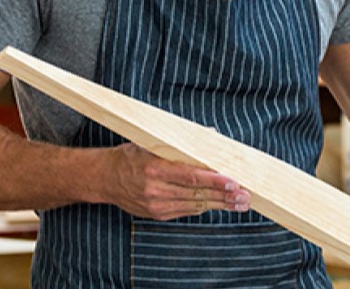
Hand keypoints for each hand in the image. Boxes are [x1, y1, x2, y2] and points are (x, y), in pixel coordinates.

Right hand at [103, 143, 250, 219]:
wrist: (104, 178)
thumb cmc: (131, 155)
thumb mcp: (153, 141)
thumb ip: (183, 140)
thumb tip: (212, 135)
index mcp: (154, 168)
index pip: (191, 176)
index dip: (214, 180)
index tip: (233, 182)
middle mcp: (155, 189)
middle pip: (197, 194)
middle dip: (224, 196)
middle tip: (245, 196)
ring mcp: (156, 205)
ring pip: (194, 205)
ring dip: (219, 205)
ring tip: (239, 203)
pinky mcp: (157, 214)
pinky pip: (186, 211)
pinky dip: (203, 206)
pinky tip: (218, 204)